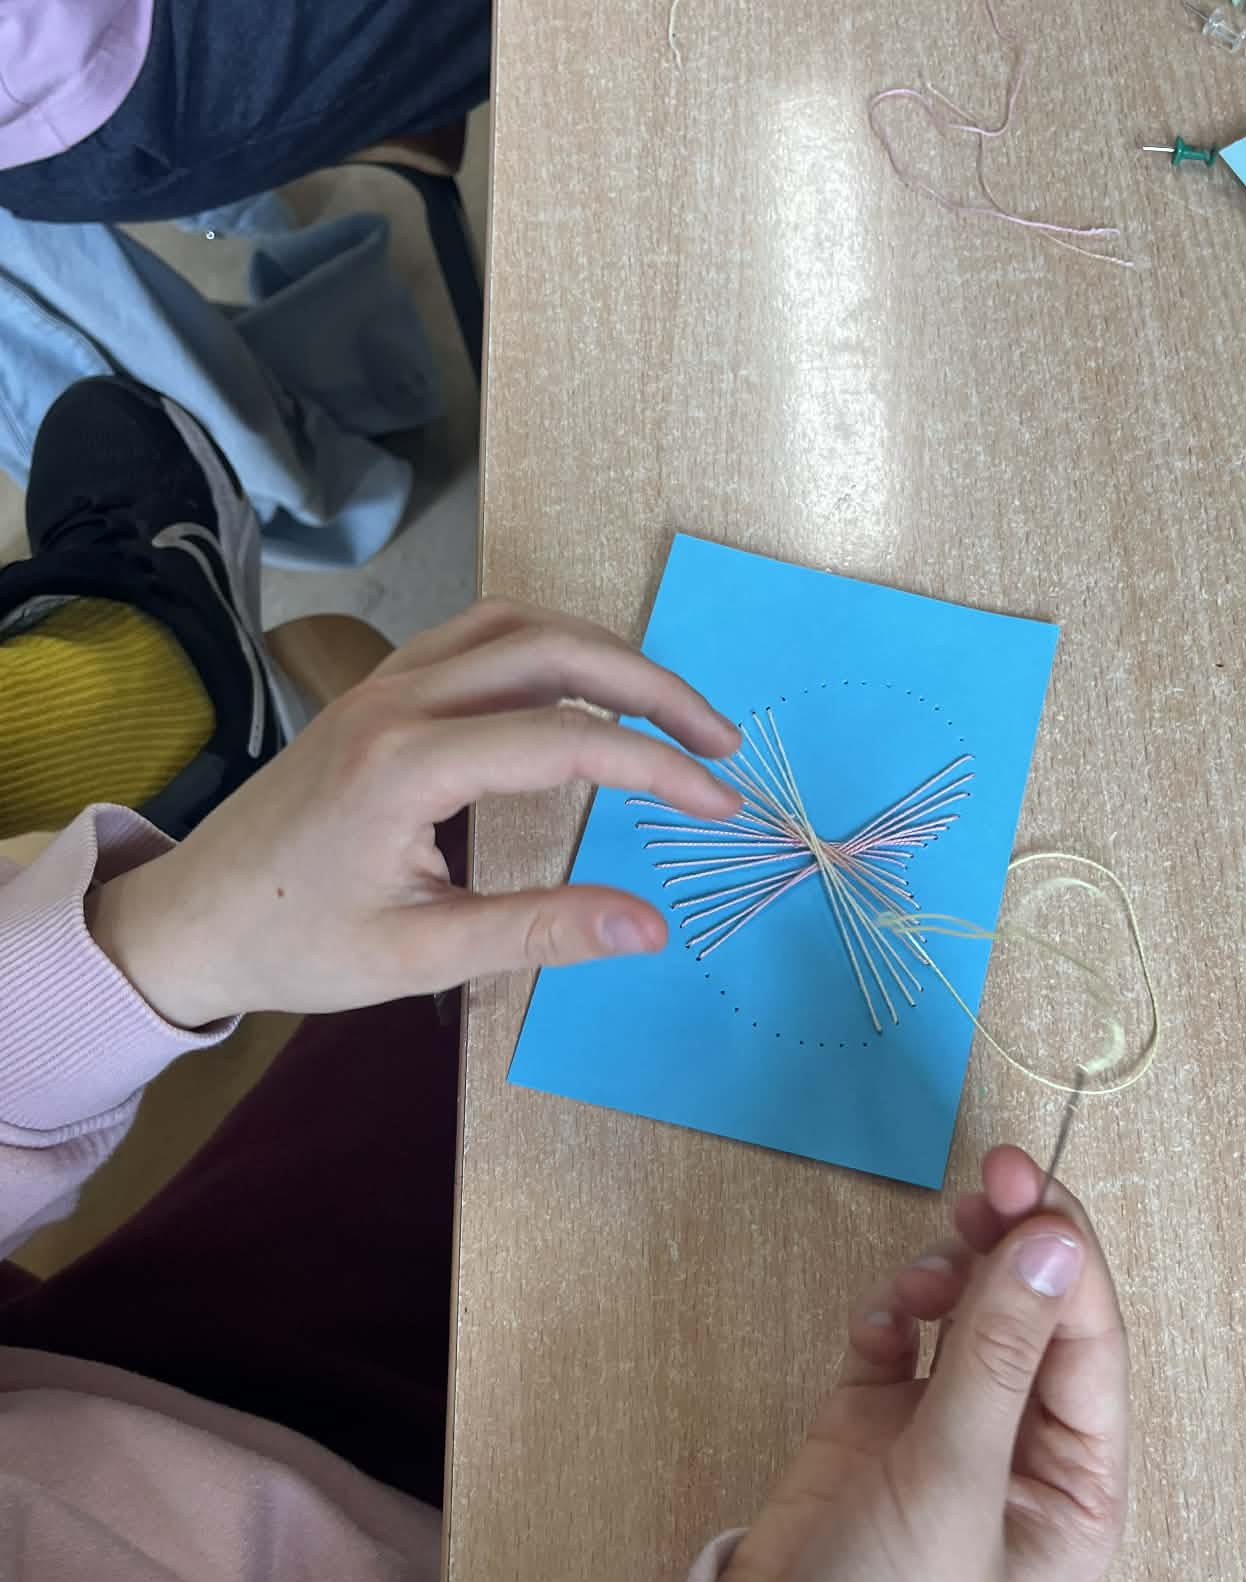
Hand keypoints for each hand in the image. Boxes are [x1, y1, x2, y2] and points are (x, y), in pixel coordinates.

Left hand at [87, 600, 739, 1026]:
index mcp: (408, 764)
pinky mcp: (378, 689)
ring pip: (516, 624)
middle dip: (653, 685)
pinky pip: (477, 635)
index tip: (719, 802)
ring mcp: (384, 683)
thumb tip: (650, 927)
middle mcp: (399, 700)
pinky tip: (582, 690)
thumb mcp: (422, 956)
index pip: (569, 740)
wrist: (190, 920)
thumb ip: (541, 930)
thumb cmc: (297, 945)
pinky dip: (548, 647)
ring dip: (602, 652)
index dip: (659, 766)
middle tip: (720, 739)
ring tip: (668, 707)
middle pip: (554, 648)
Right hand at [716, 1145, 1128, 1581]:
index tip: (1027, 1183)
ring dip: (948, 1279)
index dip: (1061, 1254)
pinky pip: (897, 1337)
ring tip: (918, 1286)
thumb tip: (1051, 1242)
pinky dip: (888, 1317)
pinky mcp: (873, 1422)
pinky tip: (876, 1331)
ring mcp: (944, 1430)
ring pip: (966, 1313)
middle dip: (1010, 1246)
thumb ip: (995, 1356)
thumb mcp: (949, 1488)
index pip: (1088, 1340)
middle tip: (984, 1180)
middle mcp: (1019, 1447)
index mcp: (1073, 1481)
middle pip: (1032, 1313)